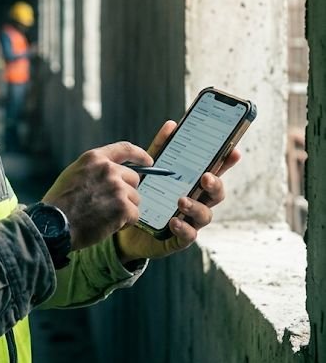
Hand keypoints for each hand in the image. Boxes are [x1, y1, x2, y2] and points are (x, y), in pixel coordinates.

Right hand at [41, 142, 152, 250]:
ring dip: (124, 209)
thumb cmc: (59, 203)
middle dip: (126, 192)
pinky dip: (125, 223)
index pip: (125, 149)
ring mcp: (117, 188)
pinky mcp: (122, 207)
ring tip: (104, 217)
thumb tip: (115, 171)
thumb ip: (95, 169)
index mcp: (95, 158)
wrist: (53, 225)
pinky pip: (134, 215)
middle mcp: (108, 169)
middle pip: (133, 179)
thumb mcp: (74, 174)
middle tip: (110, 205)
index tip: (148, 161)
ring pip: (135, 198)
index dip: (140, 155)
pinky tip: (108, 226)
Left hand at [115, 120, 241, 261]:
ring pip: (205, 215)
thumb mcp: (152, 169)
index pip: (215, 171)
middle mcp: (198, 201)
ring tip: (181, 200)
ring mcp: (191, 220)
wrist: (128, 225)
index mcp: (194, 183)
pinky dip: (184, 228)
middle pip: (216, 193)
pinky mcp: (180, 238)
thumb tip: (171, 125)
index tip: (234, 152)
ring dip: (196, 207)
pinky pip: (189, 235)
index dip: (227, 162)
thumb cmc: (147, 194)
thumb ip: (162, 148)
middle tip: (206, 177)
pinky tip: (173, 222)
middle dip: (215, 185)